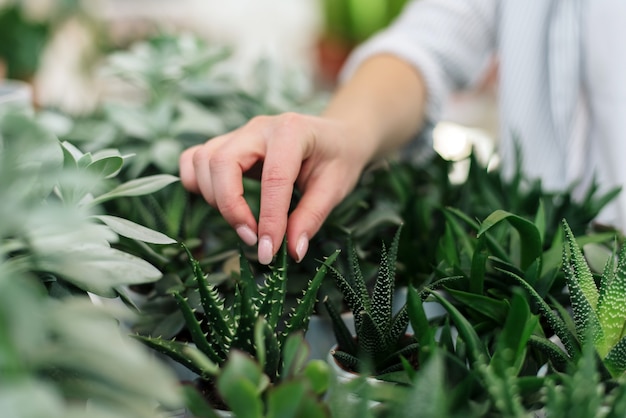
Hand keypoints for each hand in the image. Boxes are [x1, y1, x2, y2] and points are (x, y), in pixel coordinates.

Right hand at [179, 112, 372, 263]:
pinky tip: (216, 202)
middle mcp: (259, 127)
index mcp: (292, 131)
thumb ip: (311, 217)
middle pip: (222, 162)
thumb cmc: (338, 158)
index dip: (269, 219)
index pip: (273, 178)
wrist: (336, 135)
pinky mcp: (226, 144)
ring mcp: (239, 133)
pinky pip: (194, 158)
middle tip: (252, 239)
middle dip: (230, 207)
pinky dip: (196, 182)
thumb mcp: (336, 187)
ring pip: (204, 160)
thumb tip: (291, 251)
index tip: (268, 251)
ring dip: (213, 198)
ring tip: (242, 223)